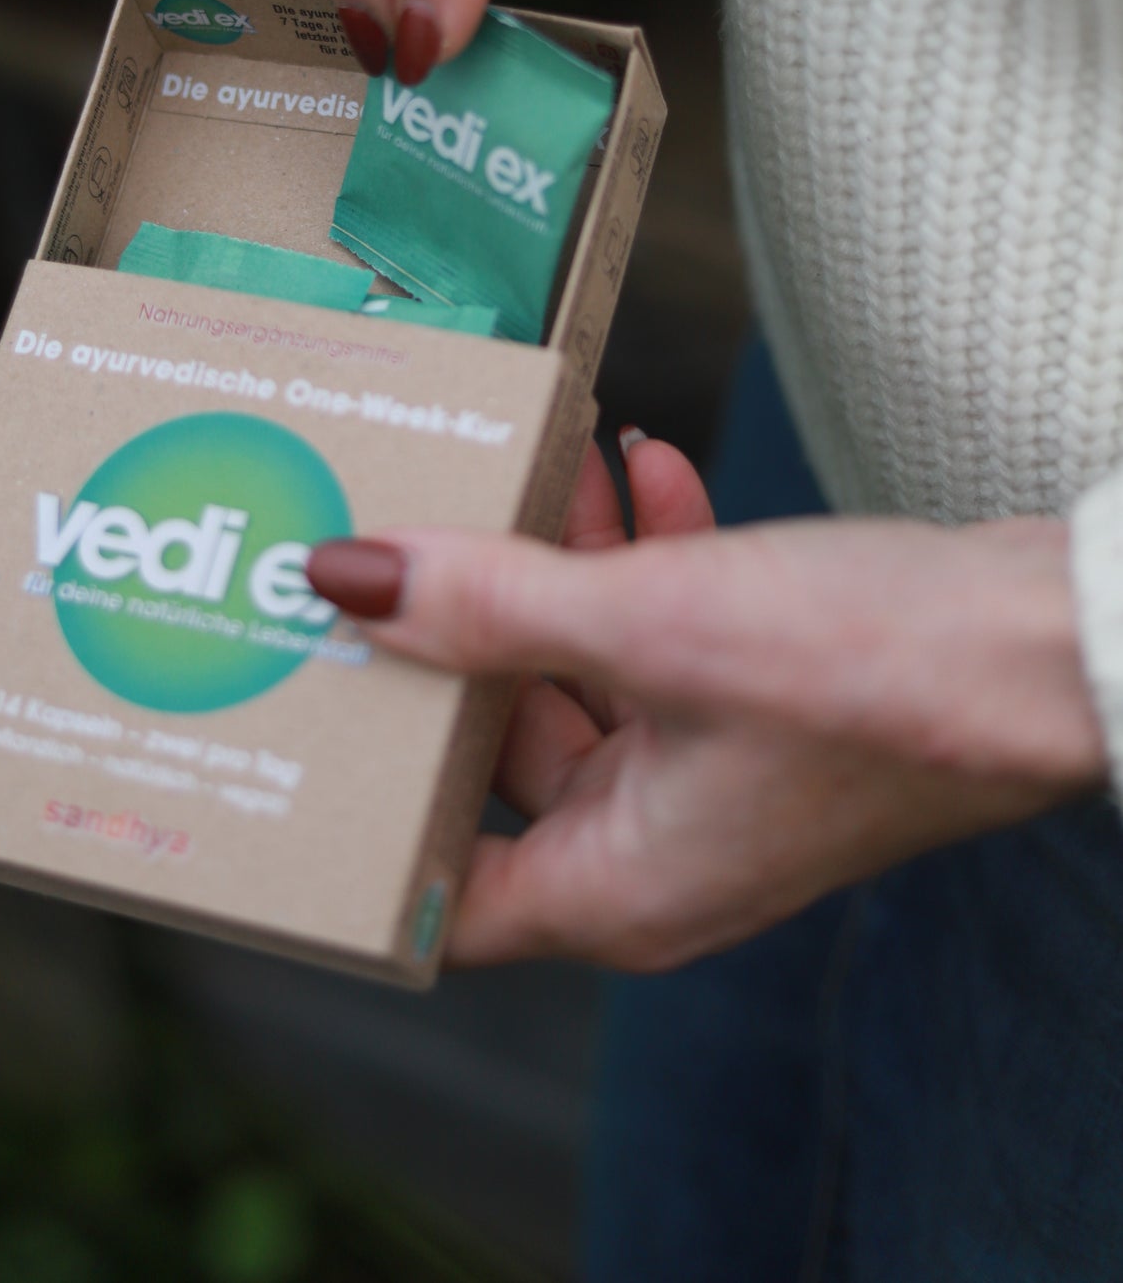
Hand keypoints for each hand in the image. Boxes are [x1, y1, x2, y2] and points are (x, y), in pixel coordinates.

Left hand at [306, 437, 1106, 970]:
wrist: (1047, 640)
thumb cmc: (871, 672)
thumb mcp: (650, 623)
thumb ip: (490, 601)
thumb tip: (350, 582)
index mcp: (616, 887)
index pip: (442, 893)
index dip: (371, 813)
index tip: (314, 709)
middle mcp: (654, 854)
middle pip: (500, 757)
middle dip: (460, 638)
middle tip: (405, 538)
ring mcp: (710, 782)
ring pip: (583, 678)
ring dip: (554, 576)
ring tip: (534, 473)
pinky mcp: (757, 711)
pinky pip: (661, 645)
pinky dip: (640, 564)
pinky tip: (640, 468)